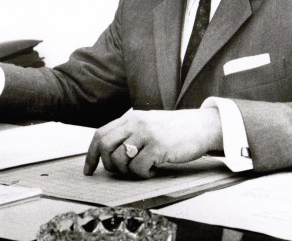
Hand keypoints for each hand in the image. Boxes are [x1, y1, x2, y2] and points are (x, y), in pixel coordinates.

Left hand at [83, 108, 222, 178]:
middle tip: (120, 171)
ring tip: (144, 169)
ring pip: (121, 160)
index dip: (91, 155)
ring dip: (129, 171)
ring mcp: (147, 134)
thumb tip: (110, 152)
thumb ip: (131, 131)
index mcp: (132, 117)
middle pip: (106, 146)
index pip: (101, 134)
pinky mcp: (158, 147)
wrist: (202, 125)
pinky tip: (155, 170)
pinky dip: (144, 174)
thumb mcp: (150, 122)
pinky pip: (139, 168)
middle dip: (108, 165)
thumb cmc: (177, 128)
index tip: (89, 169)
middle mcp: (136, 123)